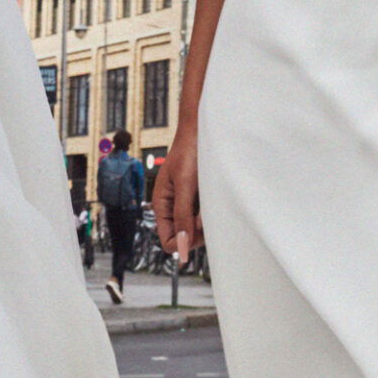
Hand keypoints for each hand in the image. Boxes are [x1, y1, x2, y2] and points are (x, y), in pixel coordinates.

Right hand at [154, 132, 200, 262]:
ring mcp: (187, 204)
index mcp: (162, 205)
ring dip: (206, 220)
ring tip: (211, 199)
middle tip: (207, 212)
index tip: (197, 229)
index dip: (183, 243)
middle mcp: (173, 208)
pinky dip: (212, 211)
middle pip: (185, 239)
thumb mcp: (185, 184)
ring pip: (197, 229)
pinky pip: (205, 216)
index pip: (168, 241)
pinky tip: (215, 197)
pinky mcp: (199, 198)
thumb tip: (181, 246)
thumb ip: (182, 214)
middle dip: (198, 232)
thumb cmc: (189, 152)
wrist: (202, 131)